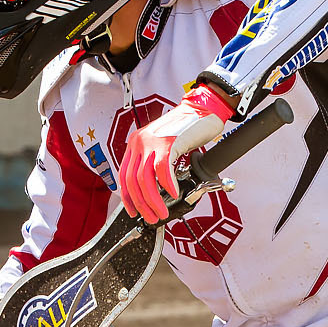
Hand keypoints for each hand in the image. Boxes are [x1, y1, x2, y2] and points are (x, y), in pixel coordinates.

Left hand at [121, 83, 236, 224]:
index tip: (133, 211)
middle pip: (133, 181)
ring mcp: (152, 141)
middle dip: (141, 204)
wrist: (203, 109)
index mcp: (136, 143)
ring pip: (145, 179)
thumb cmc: (188, 128)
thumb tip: (156, 191)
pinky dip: (168, 186)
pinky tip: (174, 194)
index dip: (128, 198)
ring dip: (153, 200)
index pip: (124, 176)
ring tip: (162, 212)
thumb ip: (156, 164)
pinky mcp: (168, 143)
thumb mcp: (164, 146)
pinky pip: (163, 171)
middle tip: (152, 217)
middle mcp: (140, 141)